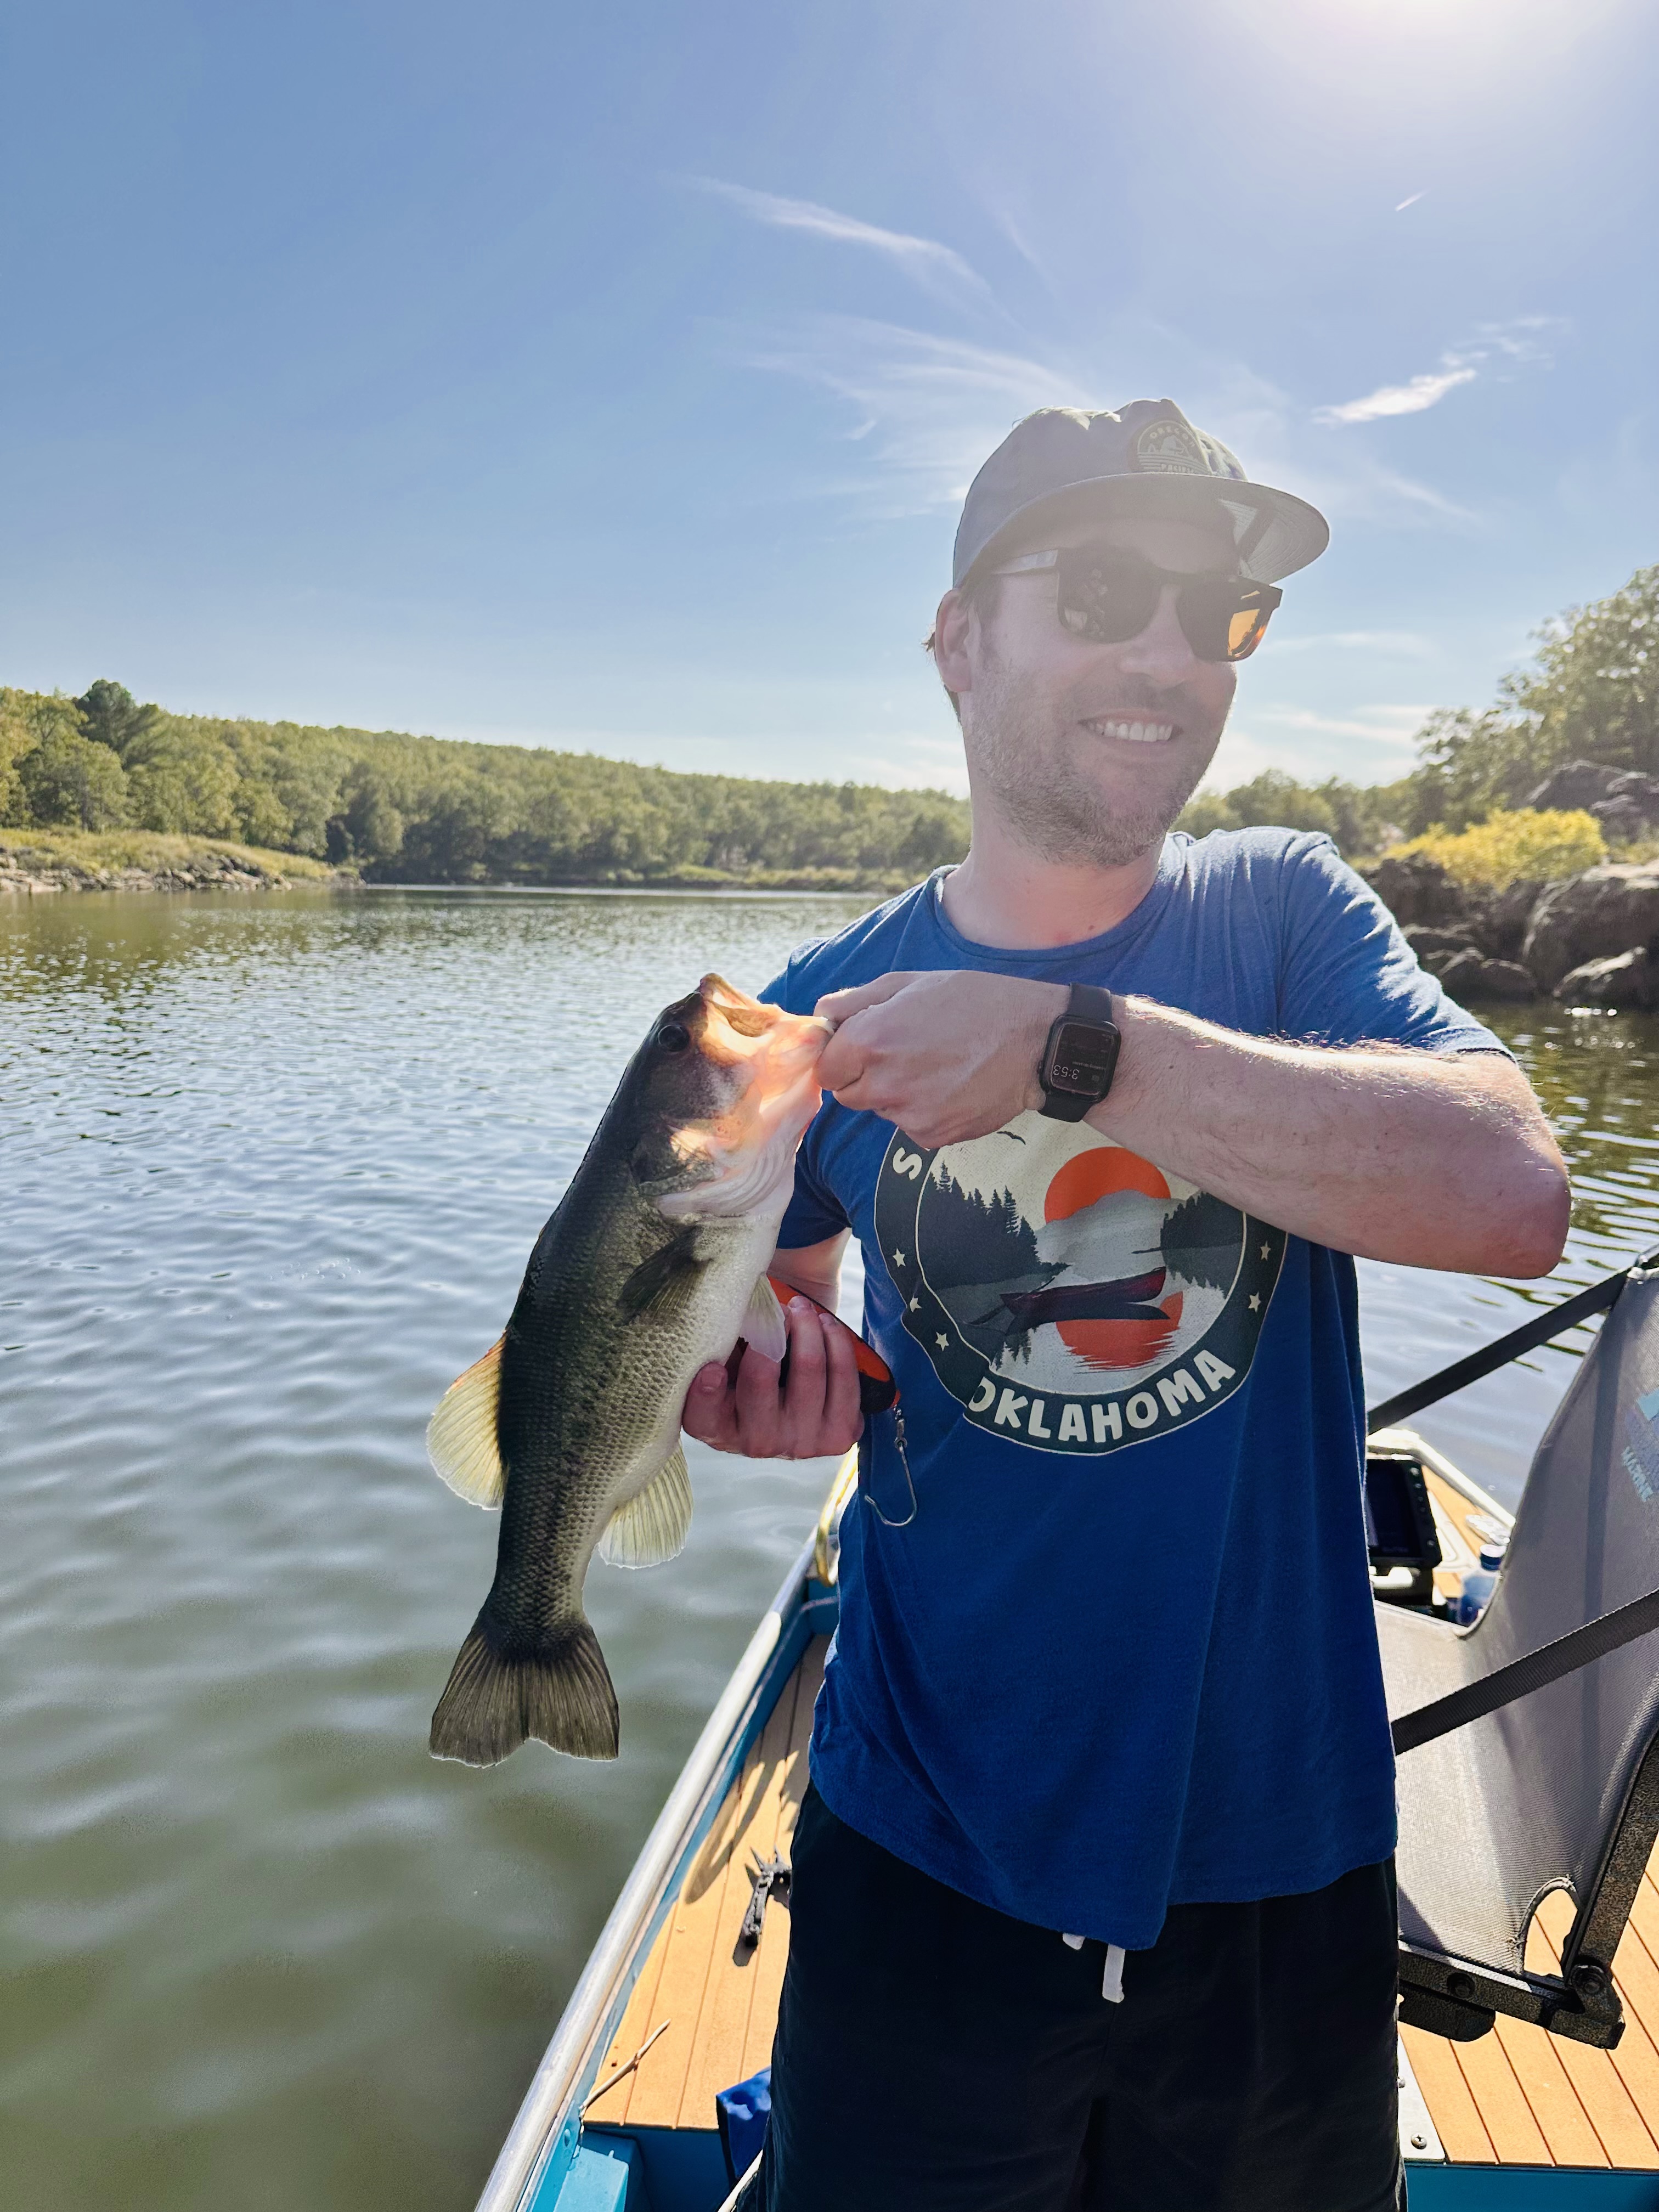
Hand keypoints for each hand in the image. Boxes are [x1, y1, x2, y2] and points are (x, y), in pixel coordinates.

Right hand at [682, 1293, 864, 1458]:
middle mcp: (757, 1443)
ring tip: (803, 1308)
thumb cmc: (752, 1364)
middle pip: (761, 1379)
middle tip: (779, 1306)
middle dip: (773, 1329)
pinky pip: (844, 1379)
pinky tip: (827, 1327)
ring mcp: (800, 1444)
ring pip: (808, 1370)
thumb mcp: (727, 1357)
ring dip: (808, 1328)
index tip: (712, 1367)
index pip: (704, 1416)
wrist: (797, 1393)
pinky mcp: (839, 1436)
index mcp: (718, 1428)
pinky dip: (837, 1343)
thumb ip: (722, 1342)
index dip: (706, 1394)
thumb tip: (739, 1309)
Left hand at [814, 971, 1068, 1146]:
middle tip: (904, 1054)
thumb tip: (821, 1013)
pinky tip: (950, 1086)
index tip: (863, 1046)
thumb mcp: (911, 982)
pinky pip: (909, 1127)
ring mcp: (908, 1114)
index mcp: (870, 1040)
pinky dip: (922, 1111)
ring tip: (934, 1066)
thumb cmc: (974, 1001)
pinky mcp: (931, 1136)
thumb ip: (855, 1000)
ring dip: (895, 1094)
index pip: (827, 1068)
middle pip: (848, 1094)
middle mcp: (883, 1082)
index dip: (842, 1057)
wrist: (1035, 1041)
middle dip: (864, 1077)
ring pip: (880, 1110)